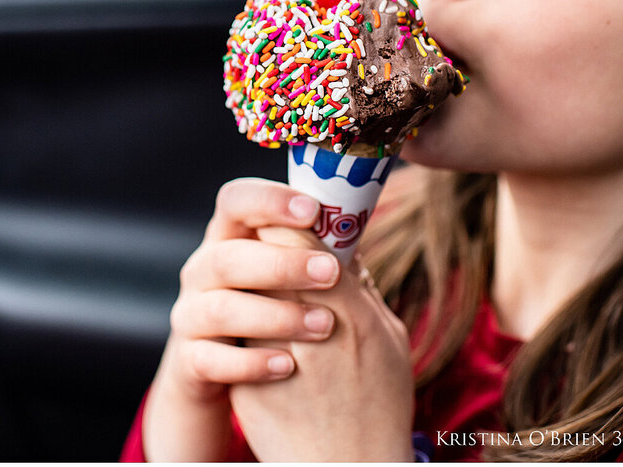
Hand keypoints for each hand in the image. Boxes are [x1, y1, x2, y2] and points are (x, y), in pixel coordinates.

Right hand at [141, 179, 343, 461]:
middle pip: (227, 257)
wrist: (229, 383)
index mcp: (230, 238)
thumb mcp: (295, 279)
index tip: (312, 210)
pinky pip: (211, 361)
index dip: (269, 201)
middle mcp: (203, 272)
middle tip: (330, 274)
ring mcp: (191, 317)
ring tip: (324, 326)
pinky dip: (251, 363)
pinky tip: (288, 366)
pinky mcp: (190, 362)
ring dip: (276, 315)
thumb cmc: (278, 315)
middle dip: (281, 263)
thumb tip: (351, 229)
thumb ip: (315, 254)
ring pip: (220, 309)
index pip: (236, 201)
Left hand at [230, 226, 415, 461]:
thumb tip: (345, 251)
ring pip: (243, 293)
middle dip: (263, 244)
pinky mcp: (246, 385)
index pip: (300, 236)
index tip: (291, 215)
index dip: (288, 218)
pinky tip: (250, 335)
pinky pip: (235, 340)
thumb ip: (363, 292)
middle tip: (268, 240)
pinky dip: (241, 331)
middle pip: (264, 257)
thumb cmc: (378, 406)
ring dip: (247, 284)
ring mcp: (272, 357)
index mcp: (347, 310)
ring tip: (257, 287)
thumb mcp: (388, 341)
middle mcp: (306, 327)